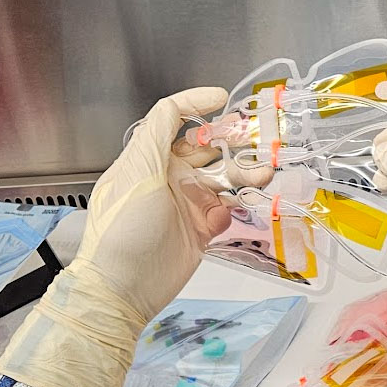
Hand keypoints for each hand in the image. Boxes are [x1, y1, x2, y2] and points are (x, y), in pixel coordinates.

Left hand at [0, 87, 271, 386]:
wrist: (122, 289)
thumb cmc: (122, 229)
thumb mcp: (137, 174)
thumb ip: (158, 136)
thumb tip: (182, 106)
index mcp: (148, 159)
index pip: (171, 118)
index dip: (195, 103)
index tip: (221, 98)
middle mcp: (169, 176)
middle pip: (207, 147)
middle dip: (232, 139)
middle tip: (255, 138)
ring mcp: (187, 202)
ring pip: (223, 177)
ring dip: (245, 172)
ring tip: (264, 174)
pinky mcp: (201, 229)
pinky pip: (228, 209)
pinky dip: (240, 204)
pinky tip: (244, 205)